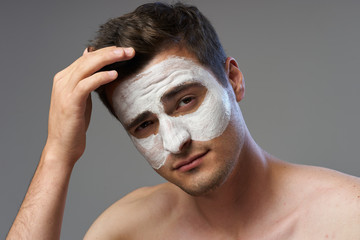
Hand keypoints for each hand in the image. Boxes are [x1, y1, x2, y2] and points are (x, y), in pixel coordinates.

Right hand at [44, 46, 134, 165]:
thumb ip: (86, 81)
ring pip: (87, 67)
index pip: (87, 58)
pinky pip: (86, 84)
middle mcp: (62, 81)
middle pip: (88, 59)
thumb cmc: (74, 124)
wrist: (62, 147)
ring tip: (125, 55)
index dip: (106, 52)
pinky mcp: (70, 102)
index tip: (124, 50)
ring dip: (108, 59)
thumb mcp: (81, 98)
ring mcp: (64, 91)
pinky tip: (114, 74)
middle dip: (110, 52)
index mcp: (64, 78)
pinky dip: (100, 77)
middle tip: (130, 50)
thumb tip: (91, 63)